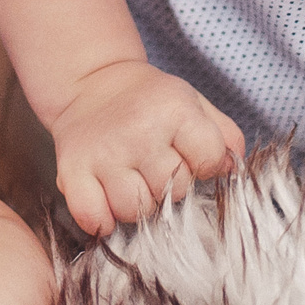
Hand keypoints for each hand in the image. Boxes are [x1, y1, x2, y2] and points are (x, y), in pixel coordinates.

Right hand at [49, 59, 243, 235]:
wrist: (92, 83)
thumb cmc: (150, 100)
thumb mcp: (194, 102)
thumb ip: (225, 135)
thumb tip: (231, 170)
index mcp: (175, 109)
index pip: (210, 162)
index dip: (203, 164)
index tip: (188, 153)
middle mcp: (139, 130)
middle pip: (174, 191)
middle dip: (170, 185)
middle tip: (156, 165)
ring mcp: (104, 153)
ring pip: (135, 210)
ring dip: (137, 204)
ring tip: (132, 180)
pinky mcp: (73, 169)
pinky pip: (93, 218)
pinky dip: (101, 220)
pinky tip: (107, 201)